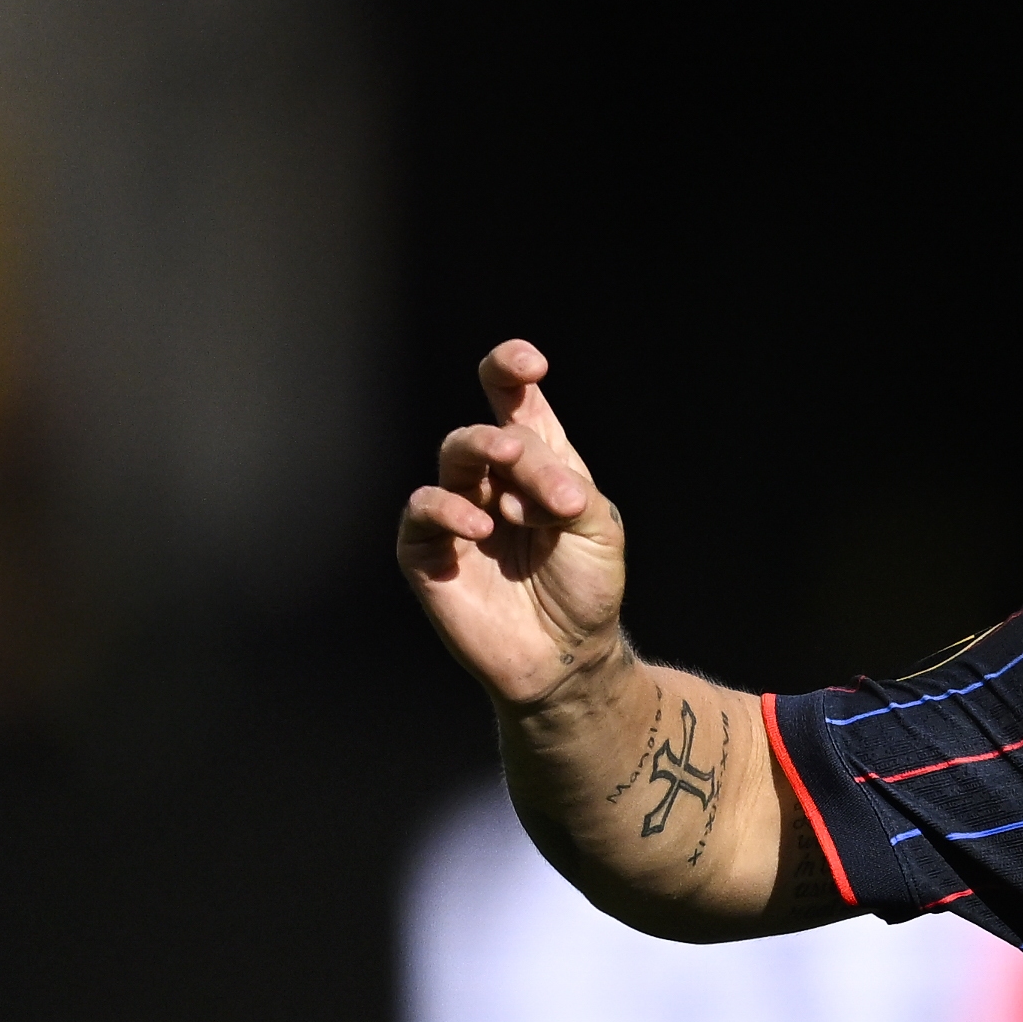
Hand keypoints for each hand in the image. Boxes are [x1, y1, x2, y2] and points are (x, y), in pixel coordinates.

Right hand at [396, 337, 633, 713]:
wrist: (567, 658)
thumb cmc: (586, 589)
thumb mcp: (599, 531)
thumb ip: (567, 488)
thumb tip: (522, 476)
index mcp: (535, 464)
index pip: (512, 399)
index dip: (510, 369)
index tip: (530, 364)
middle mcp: (492, 481)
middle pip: (485, 432)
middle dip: (516, 446)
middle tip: (553, 488)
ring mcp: (458, 514)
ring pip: (452, 458)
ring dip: (480, 457)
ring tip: (514, 491)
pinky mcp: (428, 552)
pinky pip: (423, 510)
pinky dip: (448, 509)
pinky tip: (482, 527)